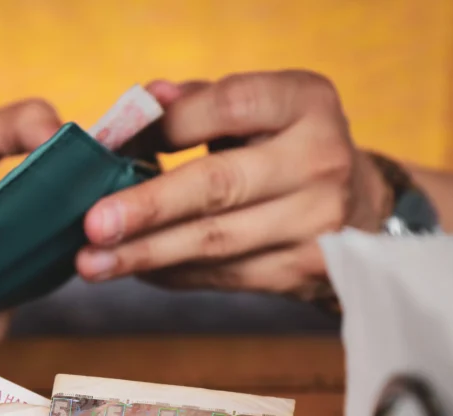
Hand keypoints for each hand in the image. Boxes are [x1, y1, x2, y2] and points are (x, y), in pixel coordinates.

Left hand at [76, 71, 388, 299]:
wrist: (359, 207)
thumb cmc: (283, 145)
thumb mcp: (256, 108)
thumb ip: (196, 103)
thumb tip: (142, 104)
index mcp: (305, 102)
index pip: (229, 107)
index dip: (171, 126)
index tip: (118, 147)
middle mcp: (319, 160)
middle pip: (219, 186)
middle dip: (148, 209)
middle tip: (93, 225)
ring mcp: (316, 222)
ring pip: (216, 242)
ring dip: (146, 254)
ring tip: (93, 263)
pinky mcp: (301, 270)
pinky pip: (221, 276)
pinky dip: (171, 273)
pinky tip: (133, 270)